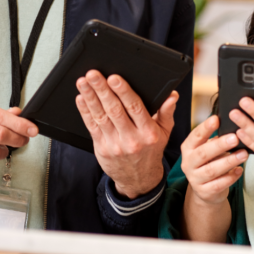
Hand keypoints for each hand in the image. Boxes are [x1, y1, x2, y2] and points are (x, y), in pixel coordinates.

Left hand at [75, 70, 174, 198]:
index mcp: (148, 132)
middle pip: (114, 110)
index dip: (123, 91)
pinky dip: (85, 112)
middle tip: (93, 75)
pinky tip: (81, 99)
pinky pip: (92, 127)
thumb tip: (172, 95)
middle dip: (102, 90)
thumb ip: (167, 112)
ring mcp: (115, 144)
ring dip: (90, 98)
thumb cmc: (151, 150)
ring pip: (101, 117)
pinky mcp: (102, 148)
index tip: (114, 78)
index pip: (135, 107)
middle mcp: (131, 139)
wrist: (138, 178)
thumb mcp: (165, 132)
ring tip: (83, 82)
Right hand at [180, 115, 248, 204]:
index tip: (216, 119)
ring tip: (243, 154)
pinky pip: (219, 184)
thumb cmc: (210, 163)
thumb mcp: (209, 149)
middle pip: (203, 153)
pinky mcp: (204, 192)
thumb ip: (216, 139)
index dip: (205, 128)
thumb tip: (233, 126)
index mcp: (188, 149)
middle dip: (220, 145)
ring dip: (229, 161)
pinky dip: (231, 177)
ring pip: (212, 170)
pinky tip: (240, 170)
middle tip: (235, 138)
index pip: (195, 136)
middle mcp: (188, 163)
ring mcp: (195, 179)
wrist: (206, 190)